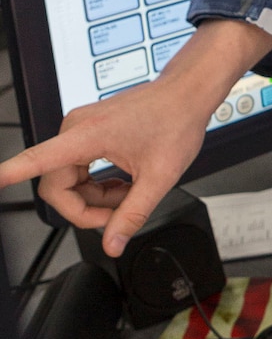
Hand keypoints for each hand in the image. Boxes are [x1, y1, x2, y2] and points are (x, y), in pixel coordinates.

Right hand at [0, 80, 211, 252]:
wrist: (186, 95)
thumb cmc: (175, 121)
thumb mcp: (159, 177)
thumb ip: (133, 214)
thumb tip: (112, 243)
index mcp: (87, 136)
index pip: (36, 160)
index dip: (9, 173)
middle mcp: (75, 129)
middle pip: (56, 186)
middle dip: (84, 208)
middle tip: (117, 215)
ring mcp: (80, 130)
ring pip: (68, 180)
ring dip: (95, 197)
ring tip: (129, 195)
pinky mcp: (87, 132)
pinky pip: (79, 169)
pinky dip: (99, 184)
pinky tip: (123, 185)